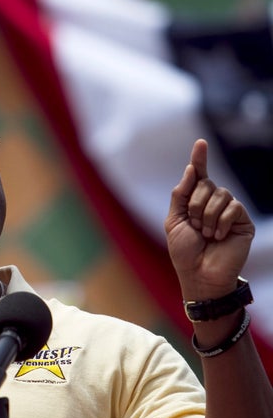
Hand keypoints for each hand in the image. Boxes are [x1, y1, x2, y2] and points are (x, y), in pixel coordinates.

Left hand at [164, 139, 254, 300]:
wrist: (199, 274)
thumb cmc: (184, 251)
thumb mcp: (174, 221)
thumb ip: (181, 195)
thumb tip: (192, 170)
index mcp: (194, 201)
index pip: (198, 176)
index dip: (199, 159)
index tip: (200, 143)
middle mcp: (213, 202)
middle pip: (205, 184)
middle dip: (195, 206)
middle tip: (195, 228)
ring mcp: (229, 211)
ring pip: (219, 195)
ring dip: (207, 217)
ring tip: (206, 235)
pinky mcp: (242, 220)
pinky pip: (233, 207)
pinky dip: (221, 222)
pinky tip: (219, 237)